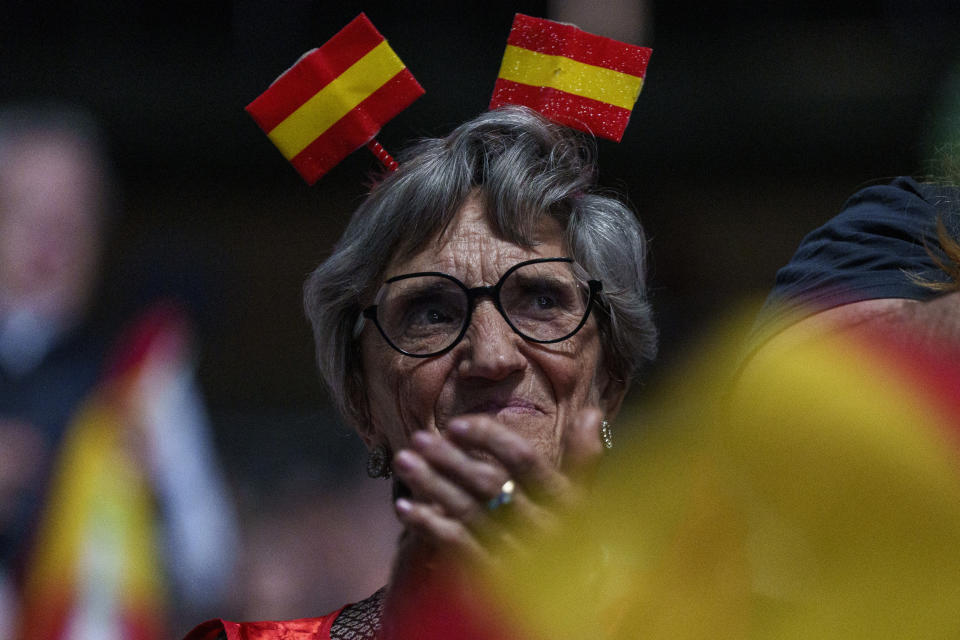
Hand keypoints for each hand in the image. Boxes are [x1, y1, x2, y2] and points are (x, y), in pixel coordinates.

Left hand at [390, 407, 604, 567]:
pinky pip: (456, 545)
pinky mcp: (492, 575)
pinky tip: (404, 507)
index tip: (455, 425)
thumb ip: (584, 457)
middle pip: (488, 483)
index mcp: (565, 501)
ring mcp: (515, 552)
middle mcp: (541, 526)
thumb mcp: (585, 498)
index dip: (489, 439)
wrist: (570, 602)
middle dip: (448, 458)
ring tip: (403, 462)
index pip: (525, 460)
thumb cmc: (572, 538)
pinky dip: (428, 524)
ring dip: (430, 484)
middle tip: (417, 439)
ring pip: (466, 511)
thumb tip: (591, 413)